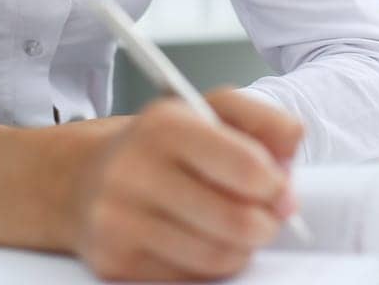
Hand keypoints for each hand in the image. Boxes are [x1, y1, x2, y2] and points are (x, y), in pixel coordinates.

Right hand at [67, 85, 303, 280]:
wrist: (85, 177)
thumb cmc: (160, 145)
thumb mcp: (207, 111)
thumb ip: (261, 120)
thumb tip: (293, 146)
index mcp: (164, 125)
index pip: (246, 168)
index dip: (275, 186)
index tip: (279, 188)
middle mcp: (134, 170)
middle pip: (238, 222)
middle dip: (264, 223)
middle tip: (264, 214)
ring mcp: (120, 220)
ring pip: (218, 257)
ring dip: (240, 247)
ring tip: (232, 226)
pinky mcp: (115, 261)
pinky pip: (190, 278)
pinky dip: (208, 264)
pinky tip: (199, 239)